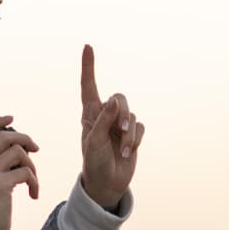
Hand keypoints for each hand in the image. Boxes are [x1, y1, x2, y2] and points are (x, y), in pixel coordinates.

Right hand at [0, 115, 39, 229]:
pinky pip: (26, 172)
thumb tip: (17, 149)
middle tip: (36, 149)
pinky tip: (32, 195)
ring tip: (32, 182)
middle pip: (4, 136)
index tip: (11, 117)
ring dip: (32, 165)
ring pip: (18, 152)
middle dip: (25, 139)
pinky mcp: (0, 186)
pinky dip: (34, 182)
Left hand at [79, 44, 142, 209]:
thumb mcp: (94, 142)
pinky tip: (127, 152)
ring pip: (132, 115)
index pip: (89, 86)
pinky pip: (140, 127)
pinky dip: (135, 140)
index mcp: (90, 114)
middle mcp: (106, 115)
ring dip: (129, 134)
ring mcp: (120, 125)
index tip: (88, 47)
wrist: (107, 183)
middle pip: (120, 98)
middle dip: (123, 113)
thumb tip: (114, 100)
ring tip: (122, 149)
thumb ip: (103, 120)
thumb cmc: (94, 162)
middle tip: (121, 129)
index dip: (88, 66)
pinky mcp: (133, 135)